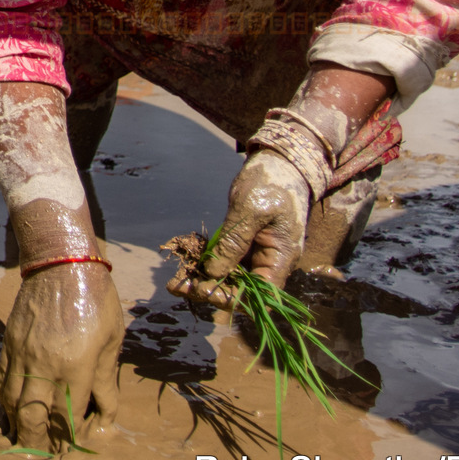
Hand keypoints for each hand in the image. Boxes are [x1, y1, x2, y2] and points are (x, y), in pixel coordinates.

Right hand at [0, 262, 123, 449]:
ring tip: (24, 439)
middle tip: (43, 454)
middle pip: (34, 418)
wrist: (61, 262)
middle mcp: (44, 366)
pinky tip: (10, 409)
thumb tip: (105, 414)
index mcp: (75, 367)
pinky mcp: (10, 344)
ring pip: (12, 402)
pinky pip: (2, 379)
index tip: (75, 443)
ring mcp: (23, 355)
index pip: (68, 417)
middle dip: (37, 443)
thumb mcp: (111, 339)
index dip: (71, 436)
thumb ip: (105, 380)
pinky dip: (5, 399)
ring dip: (16, 426)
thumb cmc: (96, 299)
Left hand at [172, 151, 310, 307]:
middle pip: (243, 289)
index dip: (233, 297)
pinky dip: (207, 265)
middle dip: (212, 290)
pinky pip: (226, 261)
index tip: (204, 290)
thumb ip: (234, 242)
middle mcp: (271, 261)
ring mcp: (258, 254)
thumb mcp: (250, 208)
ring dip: (205, 281)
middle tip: (178, 285)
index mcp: (282, 257)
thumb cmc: (269, 181)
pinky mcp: (245, 244)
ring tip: (176, 282)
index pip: (261, 294)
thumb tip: (213, 273)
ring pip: (232, 277)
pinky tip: (186, 266)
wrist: (278, 162)